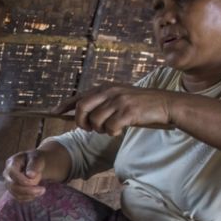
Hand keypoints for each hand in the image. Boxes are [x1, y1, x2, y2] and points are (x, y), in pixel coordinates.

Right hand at [2, 150, 46, 201]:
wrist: (34, 165)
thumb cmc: (35, 160)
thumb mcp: (37, 159)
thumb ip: (34, 165)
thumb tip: (30, 175)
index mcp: (11, 162)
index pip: (11, 172)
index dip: (22, 179)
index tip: (36, 182)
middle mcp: (7, 174)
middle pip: (12, 185)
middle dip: (28, 190)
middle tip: (43, 189)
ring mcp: (8, 183)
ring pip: (15, 193)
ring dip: (30, 194)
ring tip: (42, 190)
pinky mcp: (12, 190)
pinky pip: (18, 197)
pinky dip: (29, 197)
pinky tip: (37, 193)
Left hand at [53, 84, 175, 135]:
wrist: (165, 104)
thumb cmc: (141, 105)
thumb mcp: (120, 99)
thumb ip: (103, 104)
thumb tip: (83, 117)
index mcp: (106, 87)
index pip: (80, 96)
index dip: (65, 105)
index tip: (54, 111)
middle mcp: (110, 91)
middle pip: (82, 108)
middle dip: (81, 122)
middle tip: (88, 129)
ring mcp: (119, 100)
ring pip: (95, 121)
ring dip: (99, 130)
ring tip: (109, 129)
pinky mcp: (128, 111)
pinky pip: (110, 127)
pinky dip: (112, 133)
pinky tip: (119, 131)